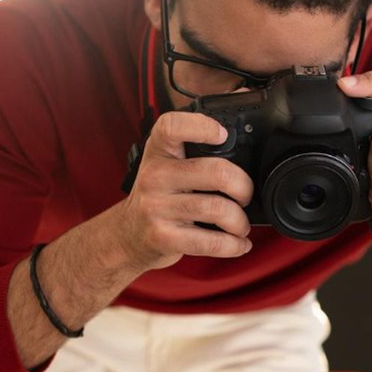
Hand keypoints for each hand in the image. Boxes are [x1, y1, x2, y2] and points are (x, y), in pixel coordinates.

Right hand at [112, 111, 254, 271]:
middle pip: (215, 172)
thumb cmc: (157, 198)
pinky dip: (234, 245)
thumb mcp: (165, 167)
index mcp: (158, 152)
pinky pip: (211, 242)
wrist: (127, 236)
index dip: (201, 126)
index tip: (223, 135)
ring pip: (218, 209)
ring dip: (240, 221)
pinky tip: (238, 243)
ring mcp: (156, 208)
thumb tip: (243, 139)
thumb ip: (194, 153)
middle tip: (245, 195)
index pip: (171, 126)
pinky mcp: (163, 237)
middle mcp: (154, 176)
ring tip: (240, 224)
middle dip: (243, 187)